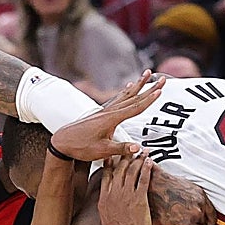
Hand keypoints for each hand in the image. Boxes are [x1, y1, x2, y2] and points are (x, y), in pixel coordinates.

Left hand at [49, 73, 164, 161]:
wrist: (62, 142)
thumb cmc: (81, 147)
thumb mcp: (101, 151)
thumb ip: (120, 148)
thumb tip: (138, 148)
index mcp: (111, 119)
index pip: (135, 108)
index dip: (149, 100)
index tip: (160, 91)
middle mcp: (109, 111)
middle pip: (134, 97)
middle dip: (149, 88)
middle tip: (162, 78)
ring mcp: (105, 111)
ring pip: (126, 95)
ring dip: (138, 85)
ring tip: (147, 74)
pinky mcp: (101, 113)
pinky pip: (117, 99)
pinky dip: (126, 92)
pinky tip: (129, 87)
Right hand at [98, 154, 153, 224]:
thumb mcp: (106, 218)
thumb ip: (106, 204)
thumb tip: (108, 198)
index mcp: (104, 199)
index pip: (106, 175)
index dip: (111, 163)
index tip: (114, 155)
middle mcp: (113, 195)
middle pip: (119, 170)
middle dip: (126, 156)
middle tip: (132, 148)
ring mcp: (126, 196)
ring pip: (131, 172)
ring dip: (138, 159)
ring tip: (143, 151)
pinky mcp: (139, 199)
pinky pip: (143, 179)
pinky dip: (146, 169)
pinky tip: (149, 162)